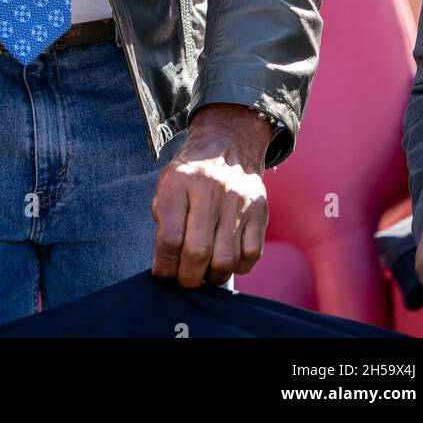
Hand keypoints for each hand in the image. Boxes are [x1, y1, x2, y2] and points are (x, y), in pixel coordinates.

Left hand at [151, 103, 270, 286]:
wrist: (227, 142)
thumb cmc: (191, 174)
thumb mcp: (168, 185)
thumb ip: (164, 221)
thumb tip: (165, 266)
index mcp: (180, 181)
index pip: (169, 238)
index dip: (164, 265)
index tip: (163, 274)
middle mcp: (209, 189)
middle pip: (198, 252)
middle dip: (188, 277)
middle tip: (184, 280)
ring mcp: (237, 199)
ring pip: (226, 259)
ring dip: (212, 276)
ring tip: (205, 273)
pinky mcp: (259, 210)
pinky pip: (251, 255)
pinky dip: (238, 267)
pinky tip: (227, 260)